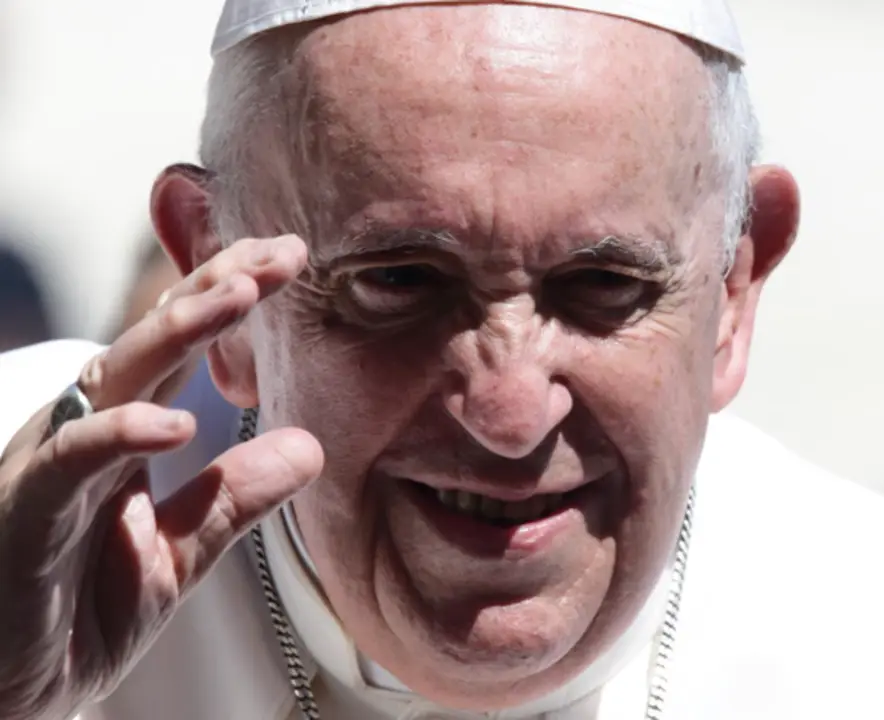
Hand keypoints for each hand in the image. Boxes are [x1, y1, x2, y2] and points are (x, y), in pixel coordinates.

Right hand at [0, 235, 324, 719]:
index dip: (231, 297)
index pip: (183, 351)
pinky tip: (173, 422)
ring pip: (114, 378)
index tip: (291, 257)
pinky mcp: (25, 512)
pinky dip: (118, 435)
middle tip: (284, 252)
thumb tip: (311, 446)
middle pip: (155, 340)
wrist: (9, 693)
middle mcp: (86, 433)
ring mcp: (51, 467)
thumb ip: (234, 498)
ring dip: (178, 331)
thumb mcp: (180, 554)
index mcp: (122, 436)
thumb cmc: (77, 614)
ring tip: (241, 293)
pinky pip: (69, 461)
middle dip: (218, 287)